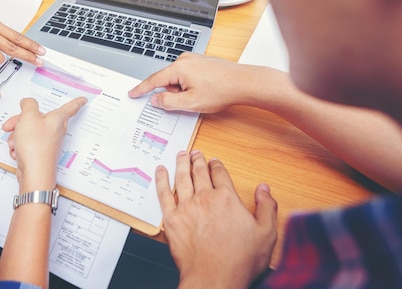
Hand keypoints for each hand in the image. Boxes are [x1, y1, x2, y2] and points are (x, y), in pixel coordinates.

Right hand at [2, 97, 86, 191]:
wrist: (34, 173)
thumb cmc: (35, 148)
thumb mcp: (28, 117)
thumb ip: (28, 105)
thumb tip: (28, 103)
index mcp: (57, 119)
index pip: (71, 107)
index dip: (77, 102)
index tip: (84, 100)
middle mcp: (55, 130)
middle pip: (39, 118)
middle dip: (22, 121)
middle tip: (12, 124)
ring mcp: (48, 142)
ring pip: (30, 131)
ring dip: (18, 134)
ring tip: (15, 141)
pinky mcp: (40, 152)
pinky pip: (27, 143)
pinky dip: (19, 145)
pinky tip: (17, 150)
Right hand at [128, 53, 268, 112]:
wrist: (244, 82)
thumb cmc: (221, 90)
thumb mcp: (190, 103)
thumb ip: (168, 102)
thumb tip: (155, 99)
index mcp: (179, 68)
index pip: (154, 80)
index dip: (142, 89)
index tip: (132, 93)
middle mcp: (184, 59)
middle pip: (167, 80)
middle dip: (173, 94)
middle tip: (189, 101)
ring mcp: (194, 59)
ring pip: (178, 79)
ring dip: (184, 90)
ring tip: (202, 95)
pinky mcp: (201, 62)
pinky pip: (188, 76)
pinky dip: (191, 85)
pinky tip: (205, 90)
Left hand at [157, 151, 276, 288]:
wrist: (215, 277)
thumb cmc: (239, 260)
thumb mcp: (266, 233)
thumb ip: (267, 207)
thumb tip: (264, 189)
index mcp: (227, 198)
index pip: (220, 173)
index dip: (216, 165)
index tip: (214, 161)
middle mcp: (206, 198)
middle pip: (199, 172)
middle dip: (198, 160)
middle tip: (195, 153)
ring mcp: (187, 207)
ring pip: (182, 178)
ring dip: (181, 163)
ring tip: (181, 155)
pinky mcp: (172, 219)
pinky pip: (164, 194)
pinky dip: (161, 180)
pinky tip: (161, 171)